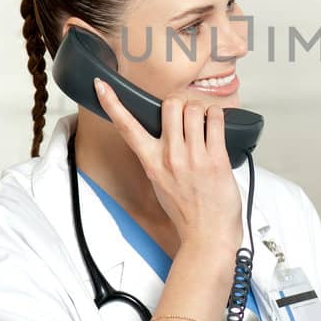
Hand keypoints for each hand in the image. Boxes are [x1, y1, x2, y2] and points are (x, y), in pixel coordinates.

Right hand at [94, 81, 241, 253]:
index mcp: (152, 162)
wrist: (207, 235)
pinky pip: (216, 120)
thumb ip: (158, 158)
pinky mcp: (216, 159)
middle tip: (187, 115)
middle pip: (170, 105)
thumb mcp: (160, 183)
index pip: (127, 127)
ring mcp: (193, 157)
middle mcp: (170, 157)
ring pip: (194, 109)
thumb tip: (164, 136)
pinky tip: (216, 127)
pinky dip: (218, 117)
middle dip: (180, 103)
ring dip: (202, 110)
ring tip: (205, 124)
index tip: (102, 86)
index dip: (113, 103)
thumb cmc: (186, 212)